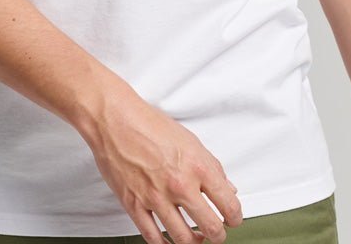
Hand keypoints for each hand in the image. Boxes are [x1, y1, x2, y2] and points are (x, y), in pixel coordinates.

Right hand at [81, 86, 242, 243]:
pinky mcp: (134, 205)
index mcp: (197, 166)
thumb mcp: (190, 139)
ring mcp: (156, 197)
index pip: (228, 204)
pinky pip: (153, 237)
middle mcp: (179, 184)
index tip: (233, 219)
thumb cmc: (150, 124)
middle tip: (217, 234)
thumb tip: (227, 187)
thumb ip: (211, 166)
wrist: (115, 120)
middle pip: (210, 227)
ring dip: (194, 243)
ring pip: (183, 239)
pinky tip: (169, 242)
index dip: (235, 217)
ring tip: (196, 239)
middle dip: (218, 236)